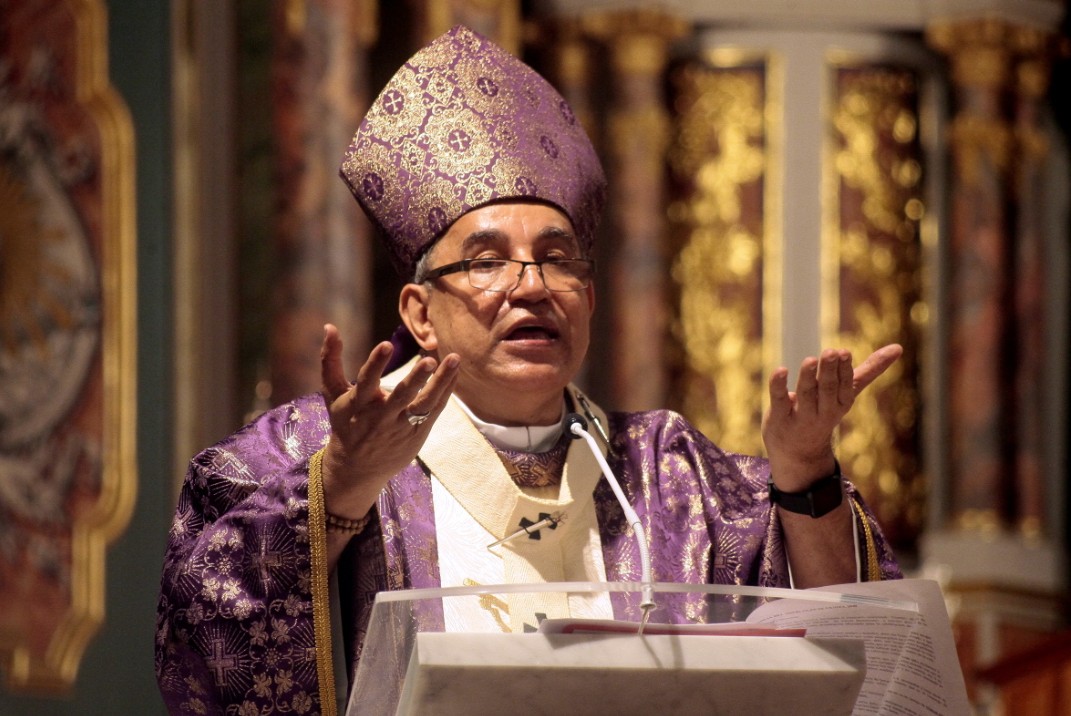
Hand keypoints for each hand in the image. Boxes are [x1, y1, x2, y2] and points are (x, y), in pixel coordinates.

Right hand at [319, 323, 459, 519]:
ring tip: (454, 359)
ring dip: (440, 382)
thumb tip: (330, 326)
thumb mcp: (332, 394)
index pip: (366, 382)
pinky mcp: (417, 434)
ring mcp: (401, 427)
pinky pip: (434, 410)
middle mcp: (380, 417)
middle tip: (429, 360)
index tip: (386, 345)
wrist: (357, 468)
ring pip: (424, 404)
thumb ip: (330, 360)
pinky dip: (445, 391)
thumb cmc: (345, 423)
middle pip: (400, 396)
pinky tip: (454, 372)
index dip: (375, 364)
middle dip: (415, 378)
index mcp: (357, 405)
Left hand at [762, 344, 901, 491]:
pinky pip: (778, 400)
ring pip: (805, 394)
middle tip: (831, 352)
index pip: (845, 386)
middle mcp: (824, 410)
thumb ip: (870, 371)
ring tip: (810, 360)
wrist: (799, 452)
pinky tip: (781, 370)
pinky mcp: (779, 417)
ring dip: (808, 377)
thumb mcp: (848, 393)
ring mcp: (801, 415)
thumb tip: (899, 347)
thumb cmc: (825, 411)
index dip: (844, 370)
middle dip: (830, 371)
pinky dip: (778, 386)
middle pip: (827, 389)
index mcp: (842, 402)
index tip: (844, 352)